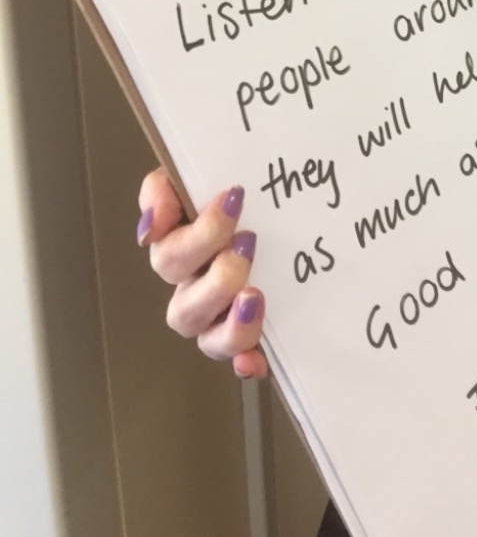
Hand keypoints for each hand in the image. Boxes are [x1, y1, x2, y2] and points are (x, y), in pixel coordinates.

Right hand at [137, 167, 267, 379]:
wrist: (265, 197)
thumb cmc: (222, 189)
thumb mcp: (189, 175)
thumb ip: (162, 190)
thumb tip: (150, 228)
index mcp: (178, 253)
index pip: (170, 259)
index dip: (199, 236)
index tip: (234, 198)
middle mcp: (193, 291)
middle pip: (186, 310)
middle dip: (217, 282)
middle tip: (248, 245)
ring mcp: (219, 316)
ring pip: (210, 340)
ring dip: (231, 326)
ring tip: (254, 297)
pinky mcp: (249, 330)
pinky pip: (242, 357)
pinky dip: (247, 361)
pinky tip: (258, 361)